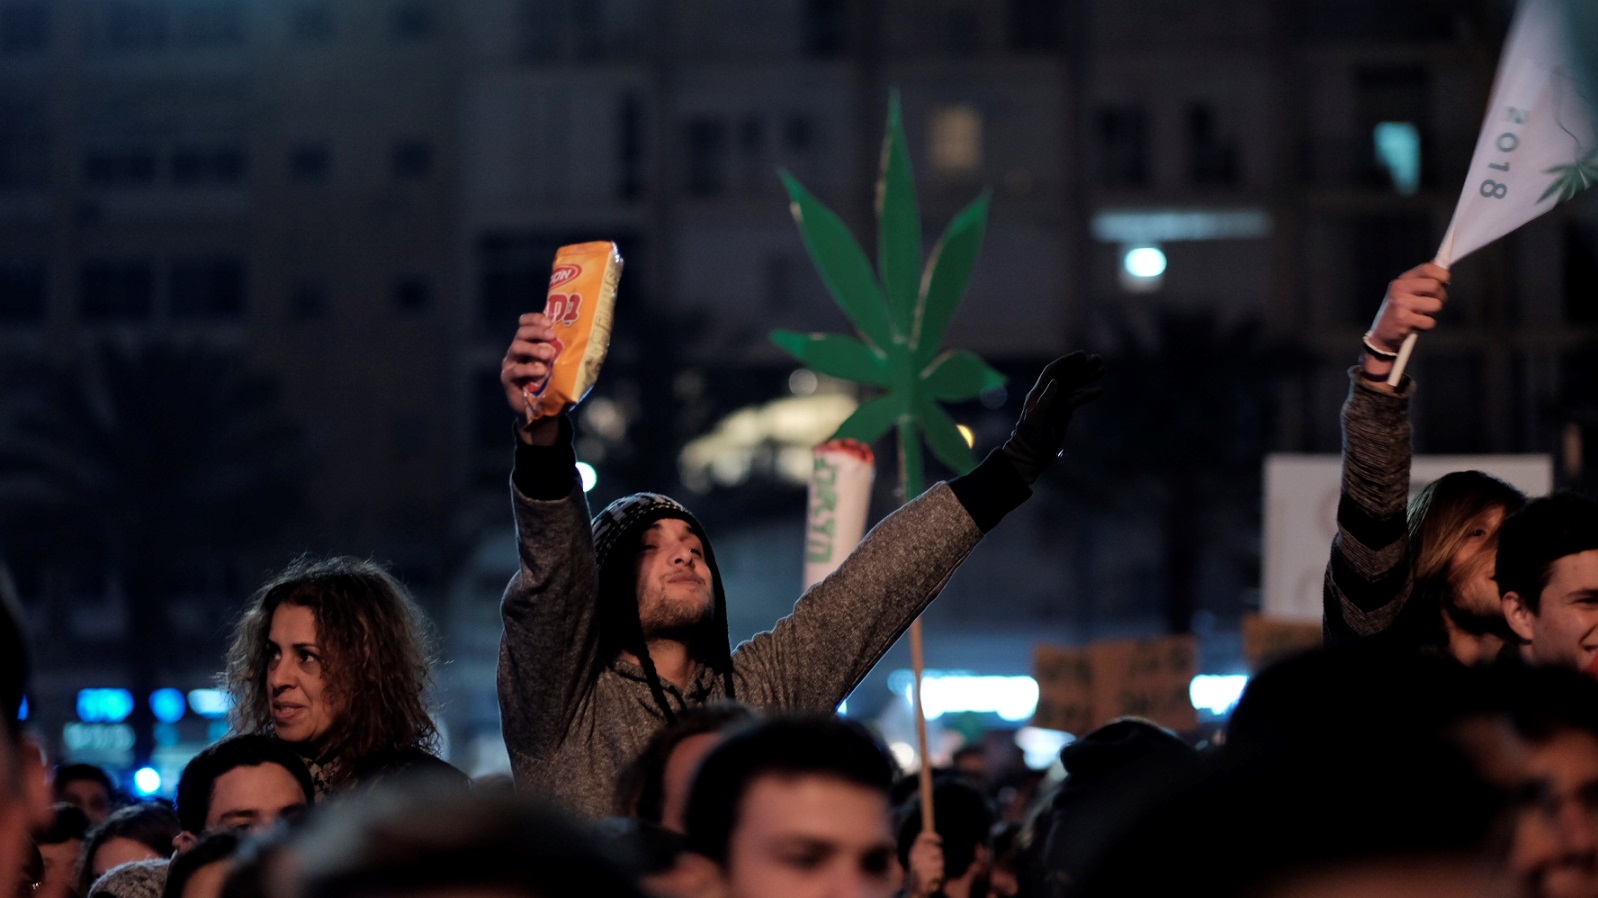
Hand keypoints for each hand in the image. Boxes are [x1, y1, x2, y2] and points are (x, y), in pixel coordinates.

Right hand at [501, 312, 561, 444]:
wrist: (544, 411)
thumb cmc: (556, 385)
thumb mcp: (565, 368)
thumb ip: (572, 354)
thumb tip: (595, 342)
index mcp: (531, 342)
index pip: (526, 323)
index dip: (535, 319)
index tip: (549, 322)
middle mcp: (519, 350)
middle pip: (522, 332)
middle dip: (537, 330)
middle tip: (552, 335)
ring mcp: (512, 363)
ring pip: (517, 347)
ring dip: (534, 348)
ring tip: (549, 355)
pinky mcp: (508, 378)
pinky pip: (515, 370)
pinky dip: (529, 369)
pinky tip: (541, 371)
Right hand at [906, 831, 944, 897]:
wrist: (915, 888)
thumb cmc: (921, 870)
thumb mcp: (920, 857)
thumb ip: (926, 847)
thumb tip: (937, 838)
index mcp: (913, 851)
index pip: (922, 837)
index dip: (933, 836)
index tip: (941, 840)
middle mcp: (915, 857)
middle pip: (937, 850)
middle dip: (939, 857)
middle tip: (934, 863)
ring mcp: (919, 867)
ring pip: (940, 862)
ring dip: (940, 867)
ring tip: (933, 871)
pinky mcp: (925, 877)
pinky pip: (940, 872)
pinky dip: (940, 875)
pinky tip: (934, 878)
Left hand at [1001, 351, 1104, 483]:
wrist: (1030, 455)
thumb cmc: (1029, 437)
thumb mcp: (1035, 418)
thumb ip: (1045, 400)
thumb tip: (1057, 381)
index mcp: (1038, 392)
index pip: (1054, 371)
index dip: (1067, 361)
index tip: (1082, 355)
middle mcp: (1048, 395)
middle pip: (1067, 376)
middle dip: (1081, 367)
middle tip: (1098, 359)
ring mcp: (1057, 403)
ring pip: (1074, 385)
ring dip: (1087, 377)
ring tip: (1102, 369)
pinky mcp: (1064, 413)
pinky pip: (1077, 399)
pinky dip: (1088, 394)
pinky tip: (1099, 391)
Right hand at [1367, 262, 1448, 354]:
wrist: (1382, 334)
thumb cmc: (1399, 311)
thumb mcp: (1406, 291)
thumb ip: (1422, 279)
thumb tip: (1440, 263)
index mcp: (1402, 280)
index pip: (1428, 268)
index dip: (1442, 274)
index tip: (1444, 282)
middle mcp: (1400, 289)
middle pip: (1435, 286)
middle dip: (1441, 297)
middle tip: (1433, 304)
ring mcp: (1401, 304)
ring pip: (1436, 305)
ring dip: (1433, 313)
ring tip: (1422, 315)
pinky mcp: (1404, 319)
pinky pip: (1430, 322)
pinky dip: (1427, 326)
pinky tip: (1416, 325)